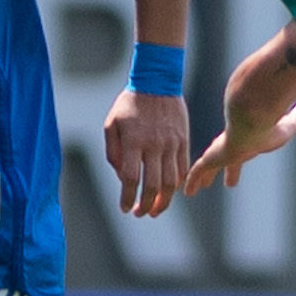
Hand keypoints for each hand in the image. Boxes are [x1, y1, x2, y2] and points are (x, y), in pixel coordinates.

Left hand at [105, 89, 190, 219]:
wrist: (157, 81)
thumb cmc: (130, 104)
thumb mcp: (112, 124)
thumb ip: (113, 152)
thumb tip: (122, 177)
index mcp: (134, 141)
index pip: (131, 178)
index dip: (128, 198)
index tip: (125, 209)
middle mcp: (154, 145)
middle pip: (154, 185)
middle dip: (147, 205)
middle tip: (141, 214)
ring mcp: (171, 143)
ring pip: (172, 181)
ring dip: (164, 200)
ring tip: (156, 210)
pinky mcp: (183, 140)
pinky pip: (183, 168)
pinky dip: (177, 184)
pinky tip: (170, 191)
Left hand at [182, 97, 295, 195]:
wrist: (251, 115)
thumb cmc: (271, 119)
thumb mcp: (289, 122)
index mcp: (250, 136)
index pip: (245, 146)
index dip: (245, 155)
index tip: (243, 160)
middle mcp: (234, 143)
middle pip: (226, 158)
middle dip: (225, 169)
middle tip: (226, 181)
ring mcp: (222, 150)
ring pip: (209, 165)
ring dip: (204, 177)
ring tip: (195, 189)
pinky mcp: (214, 156)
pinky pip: (199, 171)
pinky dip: (192, 180)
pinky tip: (186, 191)